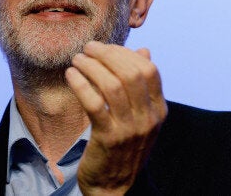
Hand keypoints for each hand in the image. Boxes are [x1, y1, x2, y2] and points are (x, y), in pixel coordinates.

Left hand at [65, 41, 166, 194]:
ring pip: (111, 84)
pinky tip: (71, 75)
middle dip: (107, 54)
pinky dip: (81, 84)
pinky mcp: (107, 138)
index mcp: (158, 110)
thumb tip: (144, 50)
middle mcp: (148, 118)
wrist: (116, 187)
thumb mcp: (141, 116)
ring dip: (91, 66)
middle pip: (131, 73)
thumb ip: (141, 85)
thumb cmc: (125, 147)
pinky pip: (93, 103)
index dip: (126, 53)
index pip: (149, 70)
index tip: (106, 48)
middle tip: (88, 48)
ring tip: (77, 60)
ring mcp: (129, 129)